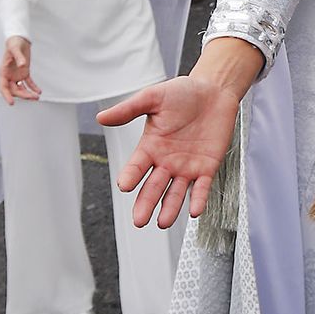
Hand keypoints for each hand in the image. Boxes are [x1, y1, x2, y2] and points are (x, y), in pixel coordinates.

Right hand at [0, 37, 40, 104]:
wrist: (19, 40)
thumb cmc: (13, 44)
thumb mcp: (15, 49)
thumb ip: (19, 58)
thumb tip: (22, 66)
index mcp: (3, 72)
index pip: (3, 87)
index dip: (7, 95)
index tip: (11, 103)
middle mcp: (9, 76)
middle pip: (14, 90)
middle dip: (23, 95)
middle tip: (32, 97)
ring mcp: (16, 75)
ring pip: (21, 88)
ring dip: (28, 93)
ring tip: (37, 96)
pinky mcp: (24, 73)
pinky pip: (28, 83)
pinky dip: (33, 87)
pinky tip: (39, 91)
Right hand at [98, 38, 263, 228]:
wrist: (213, 91)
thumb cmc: (183, 93)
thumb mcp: (153, 98)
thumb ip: (128, 109)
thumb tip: (101, 117)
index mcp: (150, 146)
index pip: (137, 166)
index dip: (130, 176)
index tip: (124, 186)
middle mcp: (166, 161)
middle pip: (153, 187)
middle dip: (146, 203)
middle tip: (139, 220)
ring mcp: (187, 167)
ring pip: (175, 193)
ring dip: (170, 208)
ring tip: (163, 222)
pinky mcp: (207, 167)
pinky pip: (202, 187)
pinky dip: (198, 199)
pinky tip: (194, 210)